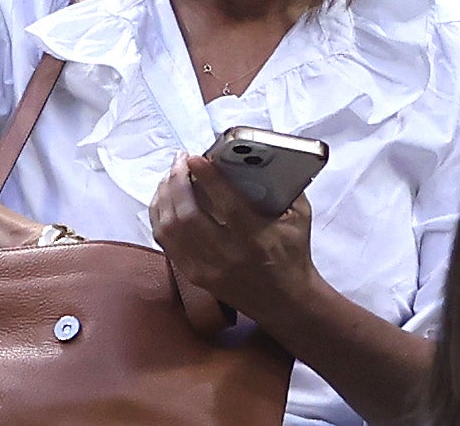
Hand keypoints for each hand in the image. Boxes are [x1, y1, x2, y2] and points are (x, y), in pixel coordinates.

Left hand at [149, 152, 322, 324]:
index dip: (208, 179)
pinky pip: (167, 244)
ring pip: (171, 230)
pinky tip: (165, 201)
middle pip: (188, 216)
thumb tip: (259, 158)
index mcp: (257, 240)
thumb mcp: (299, 217)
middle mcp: (228, 257)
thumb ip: (284, 187)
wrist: (285, 301)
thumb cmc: (293, 254)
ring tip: (171, 176)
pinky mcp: (195, 276)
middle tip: (180, 161)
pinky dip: (160, 218)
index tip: (195, 158)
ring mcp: (207, 269)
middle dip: (178, 183)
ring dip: (165, 197)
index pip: (227, 205)